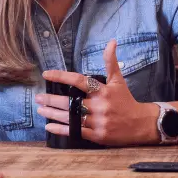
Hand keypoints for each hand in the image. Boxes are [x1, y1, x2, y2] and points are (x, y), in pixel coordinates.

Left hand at [37, 40, 159, 145]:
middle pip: (70, 102)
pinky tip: (50, 126)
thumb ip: (111, 62)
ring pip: (70, 117)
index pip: (79, 81)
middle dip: (51, 100)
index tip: (46, 74)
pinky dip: (61, 129)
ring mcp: (98, 121)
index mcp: (103, 91)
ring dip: (53, 114)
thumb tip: (111, 41)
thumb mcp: (119, 80)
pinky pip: (75, 131)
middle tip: (38, 98)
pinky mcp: (97, 135)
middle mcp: (99, 105)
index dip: (62, 76)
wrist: (140, 123)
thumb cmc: (126, 100)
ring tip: (40, 110)